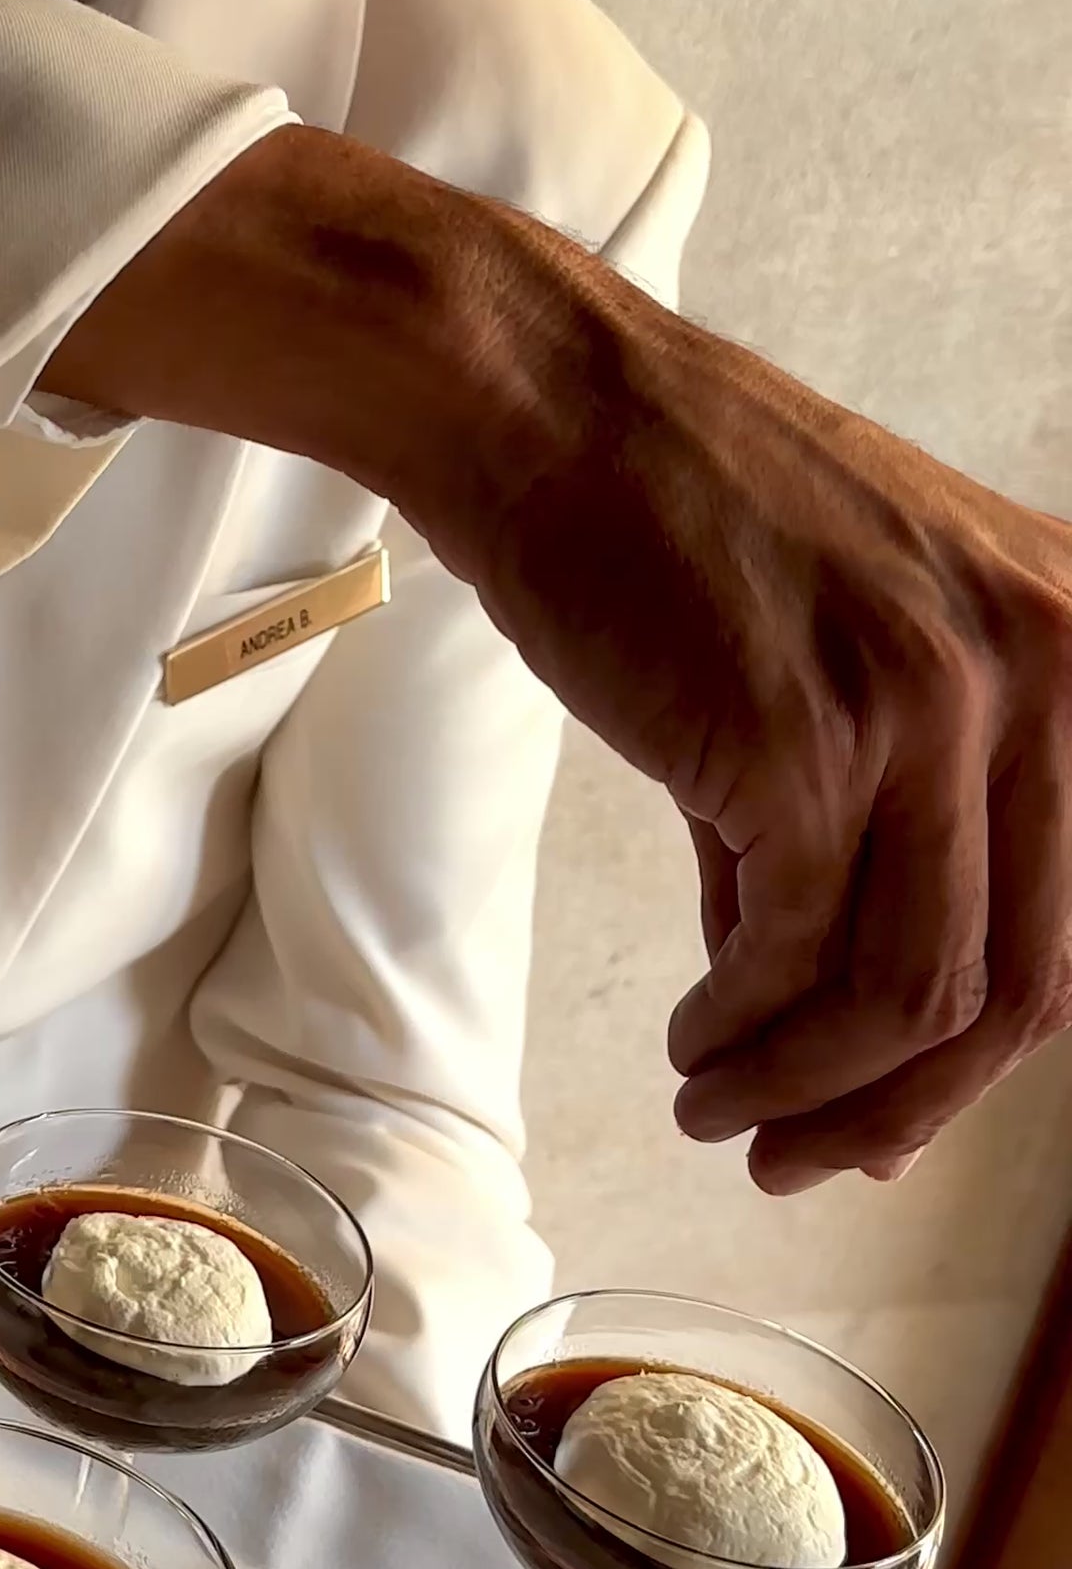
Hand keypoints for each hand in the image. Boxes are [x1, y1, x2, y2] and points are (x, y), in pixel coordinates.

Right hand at [470, 285, 1071, 1188]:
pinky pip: (792, 959)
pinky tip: (693, 1040)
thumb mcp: (859, 648)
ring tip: (721, 1110)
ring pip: (914, 995)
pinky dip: (739, 1033)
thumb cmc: (682, 520)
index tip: (893, 1117)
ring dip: (808, 1090)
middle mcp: (1043, 668)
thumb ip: (880, 842)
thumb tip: (860, 1057)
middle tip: (804, 1157)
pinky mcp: (803, 745)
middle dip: (903, 1107)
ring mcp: (928, 707)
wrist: (546, 411)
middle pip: (1021, 984)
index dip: (985, 1057)